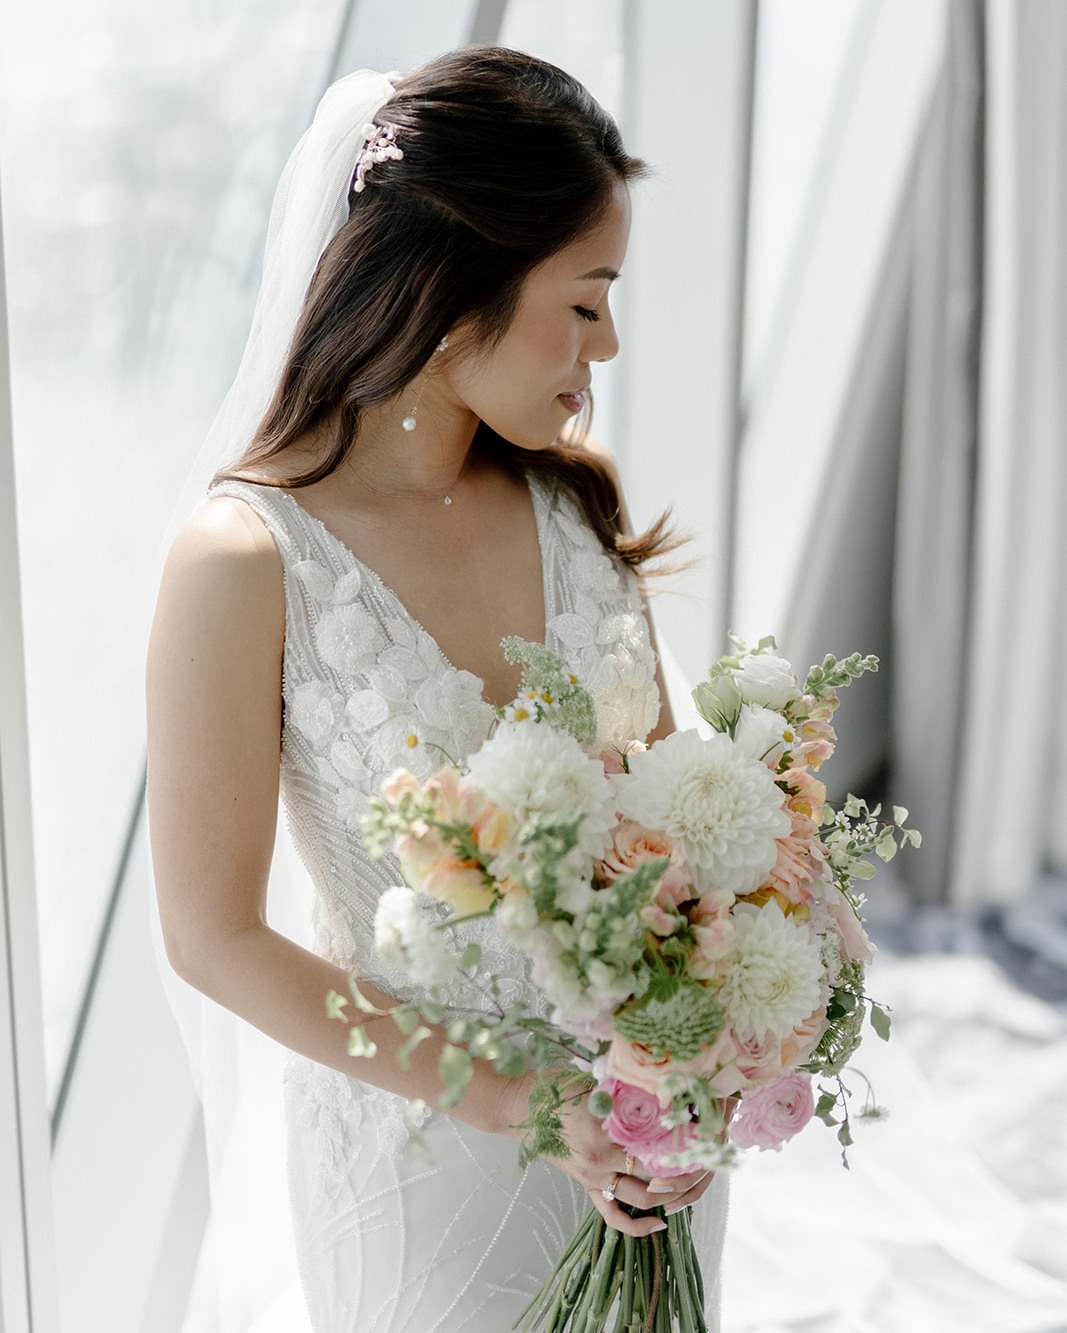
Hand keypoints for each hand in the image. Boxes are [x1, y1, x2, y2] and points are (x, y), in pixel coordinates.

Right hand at [498, 1075, 712, 1237]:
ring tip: (693, 1183)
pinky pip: (614, 1216)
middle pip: (656, 1172)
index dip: (683, 1141)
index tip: (705, 1132)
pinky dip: (637, 1226)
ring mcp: (593, 1176)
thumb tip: (664, 1094)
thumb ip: (624, 1094)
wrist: (518, 1106)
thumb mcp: (591, 1083)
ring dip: (672, 1195)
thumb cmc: (552, 1085)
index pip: (655, 1141)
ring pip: (643, 1197)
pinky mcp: (586, 1186)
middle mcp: (601, 1158)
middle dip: (686, 1169)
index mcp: (604, 1128)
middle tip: (708, 1158)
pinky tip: (659, 1225)